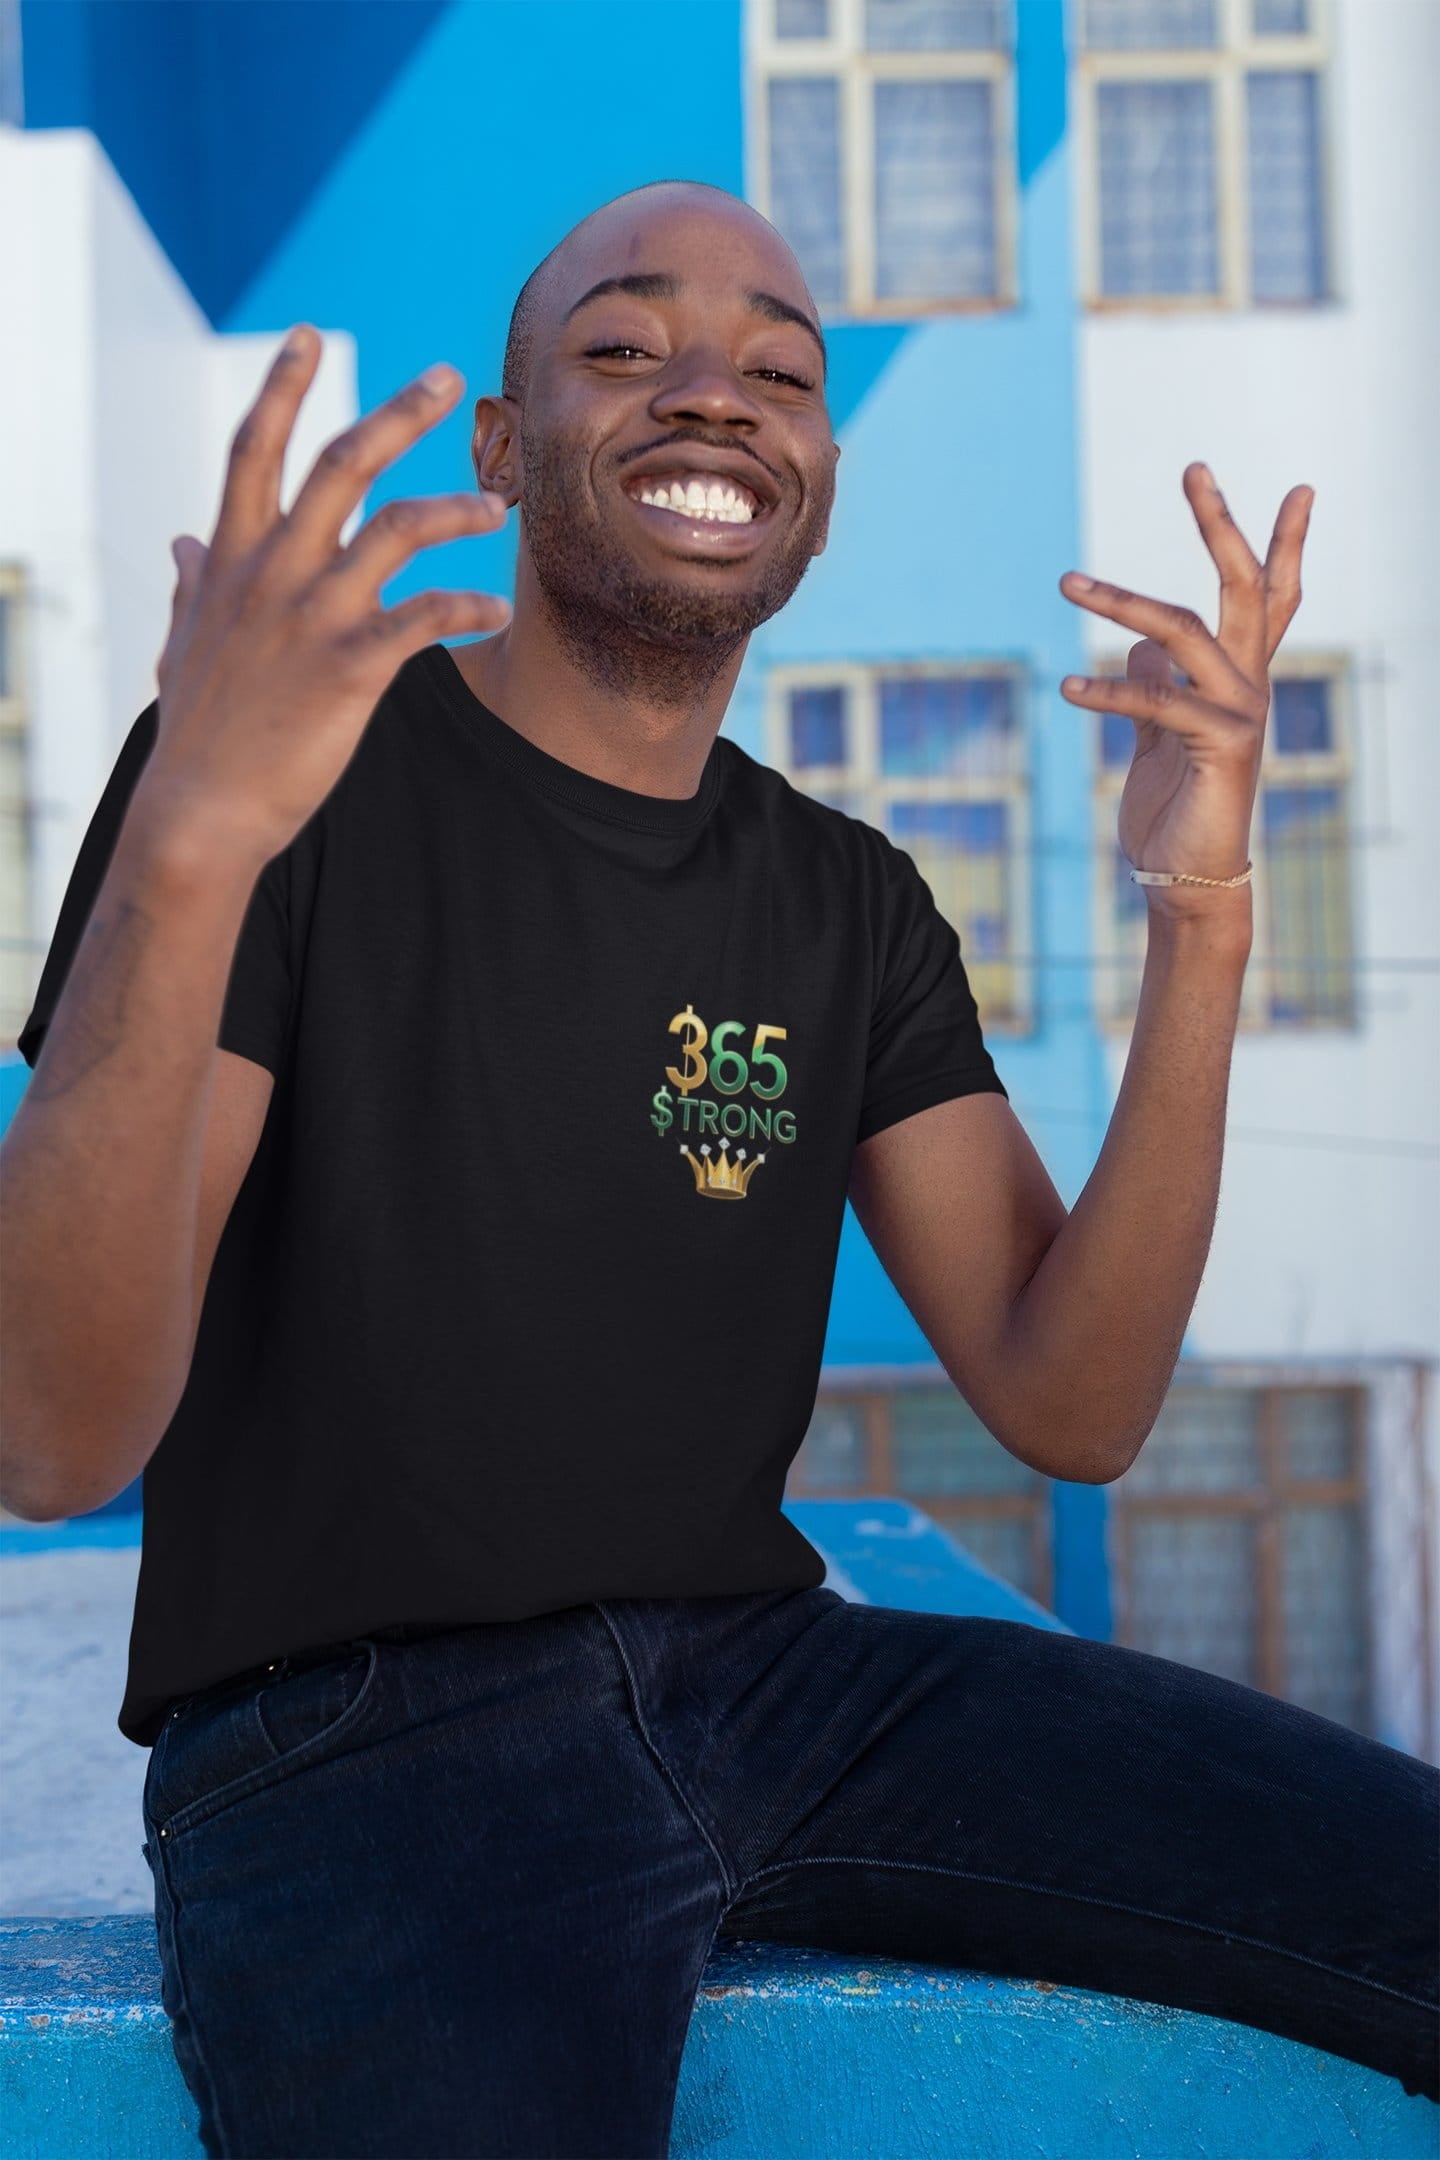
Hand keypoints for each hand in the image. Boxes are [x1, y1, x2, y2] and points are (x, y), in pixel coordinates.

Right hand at [140, 326, 510, 868]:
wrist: (201, 806)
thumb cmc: (198, 728)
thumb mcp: (184, 640)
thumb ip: (192, 583)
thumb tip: (180, 542)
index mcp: (233, 557)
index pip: (254, 450)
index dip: (280, 388)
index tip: (305, 335)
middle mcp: (275, 571)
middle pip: (341, 463)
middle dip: (397, 413)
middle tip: (448, 375)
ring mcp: (314, 614)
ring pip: (399, 529)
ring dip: (457, 508)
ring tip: (499, 506)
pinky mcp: (351, 666)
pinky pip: (426, 619)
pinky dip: (469, 610)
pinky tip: (498, 612)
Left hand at [1056, 463, 1313, 918]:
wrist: (1184, 880)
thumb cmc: (1174, 811)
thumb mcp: (1157, 740)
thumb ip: (1152, 692)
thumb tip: (1138, 651)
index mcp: (1238, 681)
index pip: (1271, 600)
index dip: (1282, 544)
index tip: (1300, 488)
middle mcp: (1250, 688)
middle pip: (1245, 590)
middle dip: (1221, 526)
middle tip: (1194, 467)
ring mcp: (1241, 715)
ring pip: (1186, 633)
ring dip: (1122, 604)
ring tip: (1067, 581)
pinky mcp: (1220, 748)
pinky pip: (1157, 704)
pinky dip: (1107, 694)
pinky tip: (1066, 688)